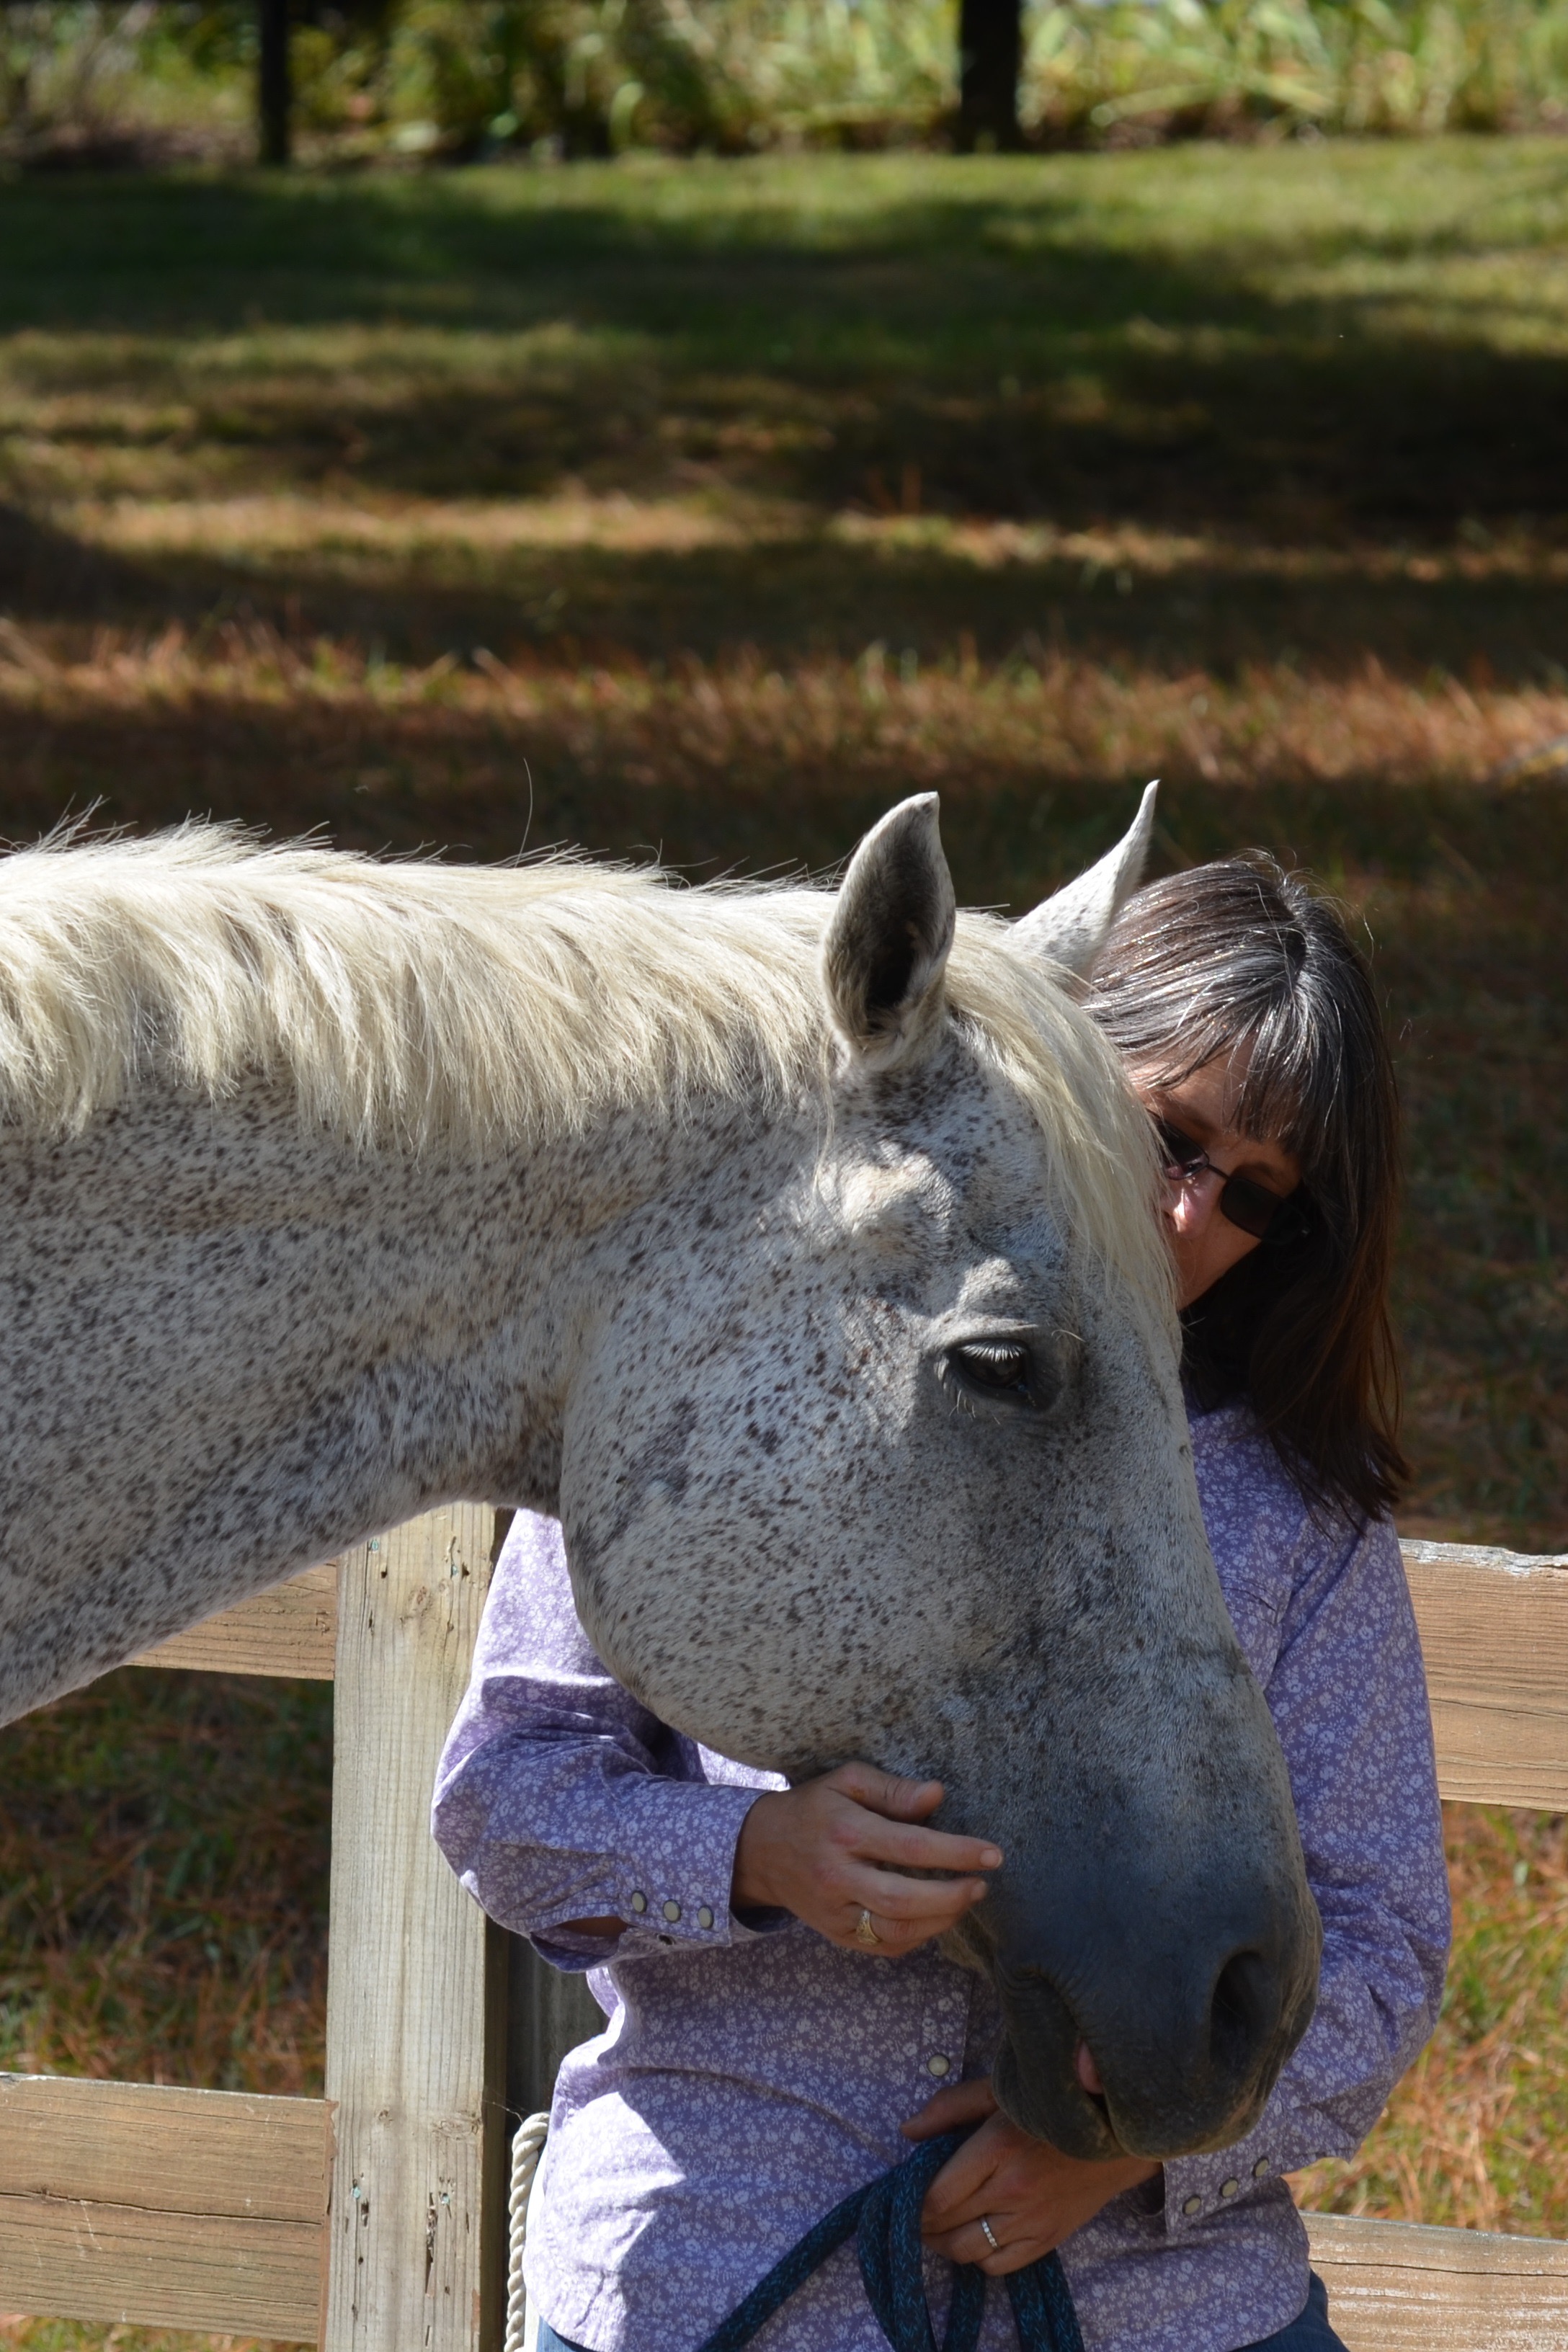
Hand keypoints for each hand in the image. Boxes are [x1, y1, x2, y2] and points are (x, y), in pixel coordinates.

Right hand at [731, 1763, 1000, 1955]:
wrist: (761, 1850)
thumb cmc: (813, 1808)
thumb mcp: (846, 1781)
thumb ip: (892, 1789)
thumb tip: (937, 1794)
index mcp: (844, 1831)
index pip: (910, 1847)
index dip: (956, 1852)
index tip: (992, 1854)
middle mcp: (838, 1876)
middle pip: (904, 1898)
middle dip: (952, 1896)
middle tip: (982, 1885)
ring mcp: (835, 1912)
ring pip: (895, 1929)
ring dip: (940, 1920)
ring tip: (965, 1899)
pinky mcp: (837, 1935)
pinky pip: (884, 1945)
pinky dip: (917, 1936)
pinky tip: (936, 1917)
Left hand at [904, 2079, 1159, 2273]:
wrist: (1112, 2136)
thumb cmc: (1049, 2107)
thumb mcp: (998, 2092)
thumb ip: (949, 2108)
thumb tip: (907, 2131)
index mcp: (996, 2149)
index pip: (938, 2195)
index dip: (913, 2201)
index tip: (905, 2192)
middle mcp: (1011, 2191)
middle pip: (948, 2226)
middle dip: (921, 2224)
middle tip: (913, 2212)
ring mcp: (1031, 2220)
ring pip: (969, 2252)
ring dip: (944, 2244)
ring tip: (937, 2228)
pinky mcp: (1047, 2240)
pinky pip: (999, 2266)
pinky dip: (978, 2259)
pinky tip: (973, 2238)